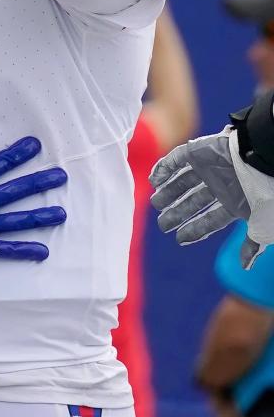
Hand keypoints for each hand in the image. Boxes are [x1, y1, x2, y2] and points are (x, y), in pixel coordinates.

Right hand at [0, 132, 66, 267]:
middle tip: (62, 176)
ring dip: (41, 216)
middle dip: (41, 181)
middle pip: (18, 189)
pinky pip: (6, 249)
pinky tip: (44, 252)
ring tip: (62, 214)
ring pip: (19, 219)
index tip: (36, 145)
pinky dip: (24, 251)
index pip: (0, 164)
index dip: (18, 153)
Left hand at [151, 129, 265, 267]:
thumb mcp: (262, 225)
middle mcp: (222, 184)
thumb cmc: (266, 193)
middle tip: (163, 225)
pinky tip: (154, 181)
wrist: (264, 159)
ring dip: (169, 192)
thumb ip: (251, 244)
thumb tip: (246, 266)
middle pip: (194, 201)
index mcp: (236, 201)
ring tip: (155, 204)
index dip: (196, 229)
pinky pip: (176, 158)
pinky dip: (163, 168)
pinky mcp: (200, 150)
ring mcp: (210, 167)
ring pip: (184, 181)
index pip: (212, 219)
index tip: (180, 239)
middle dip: (178, 213)